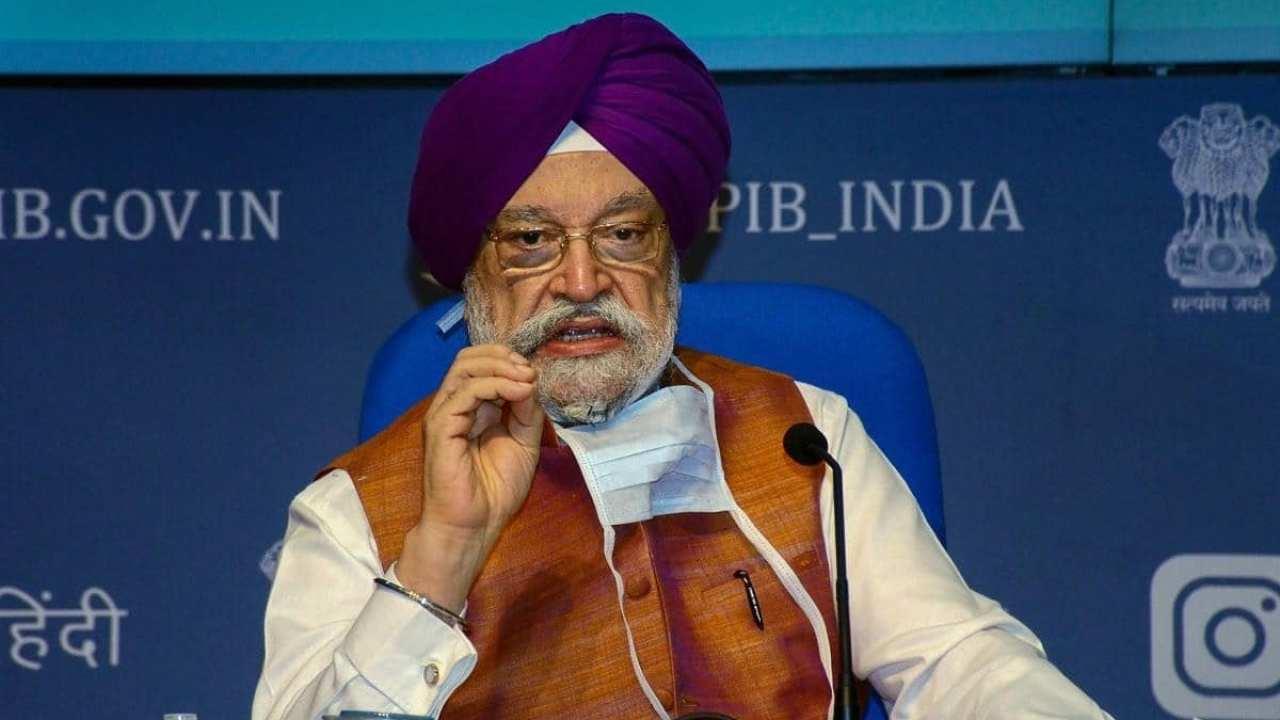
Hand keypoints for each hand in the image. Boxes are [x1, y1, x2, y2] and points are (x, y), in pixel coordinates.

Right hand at [396, 344, 543, 611]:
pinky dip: (495, 385)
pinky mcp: (440, 427)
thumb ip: (527, 411)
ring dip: (501, 367)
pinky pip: (464, 393)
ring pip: (464, 368)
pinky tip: (518, 392)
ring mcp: (445, 415)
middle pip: (468, 359)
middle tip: (529, 370)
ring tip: (526, 379)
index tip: (535, 373)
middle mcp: (454, 406)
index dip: (508, 361)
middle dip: (503, 356)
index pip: (481, 366)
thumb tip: (530, 379)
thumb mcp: (524, 442)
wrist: (476, 525)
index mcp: (471, 408)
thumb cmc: (495, 490)